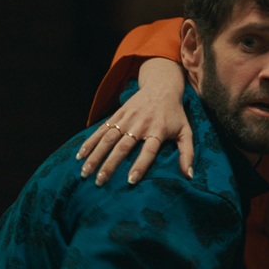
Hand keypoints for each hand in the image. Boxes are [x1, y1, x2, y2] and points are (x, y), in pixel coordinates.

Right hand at [77, 58, 192, 184]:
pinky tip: (80, 155)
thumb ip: (188, 154)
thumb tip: (188, 176)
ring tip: (85, 172)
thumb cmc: (175, 115)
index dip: (140, 165)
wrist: (162, 87)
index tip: (130, 180)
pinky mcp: (117, 114)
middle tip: (100, 181)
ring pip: (108, 139)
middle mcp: (140, 125)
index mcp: (158, 131)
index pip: (148, 151)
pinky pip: (101, 129)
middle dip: (110, 165)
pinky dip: (90, 142)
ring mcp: (127, 119)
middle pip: (123, 147)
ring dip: (95, 155)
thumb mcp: (186, 132)